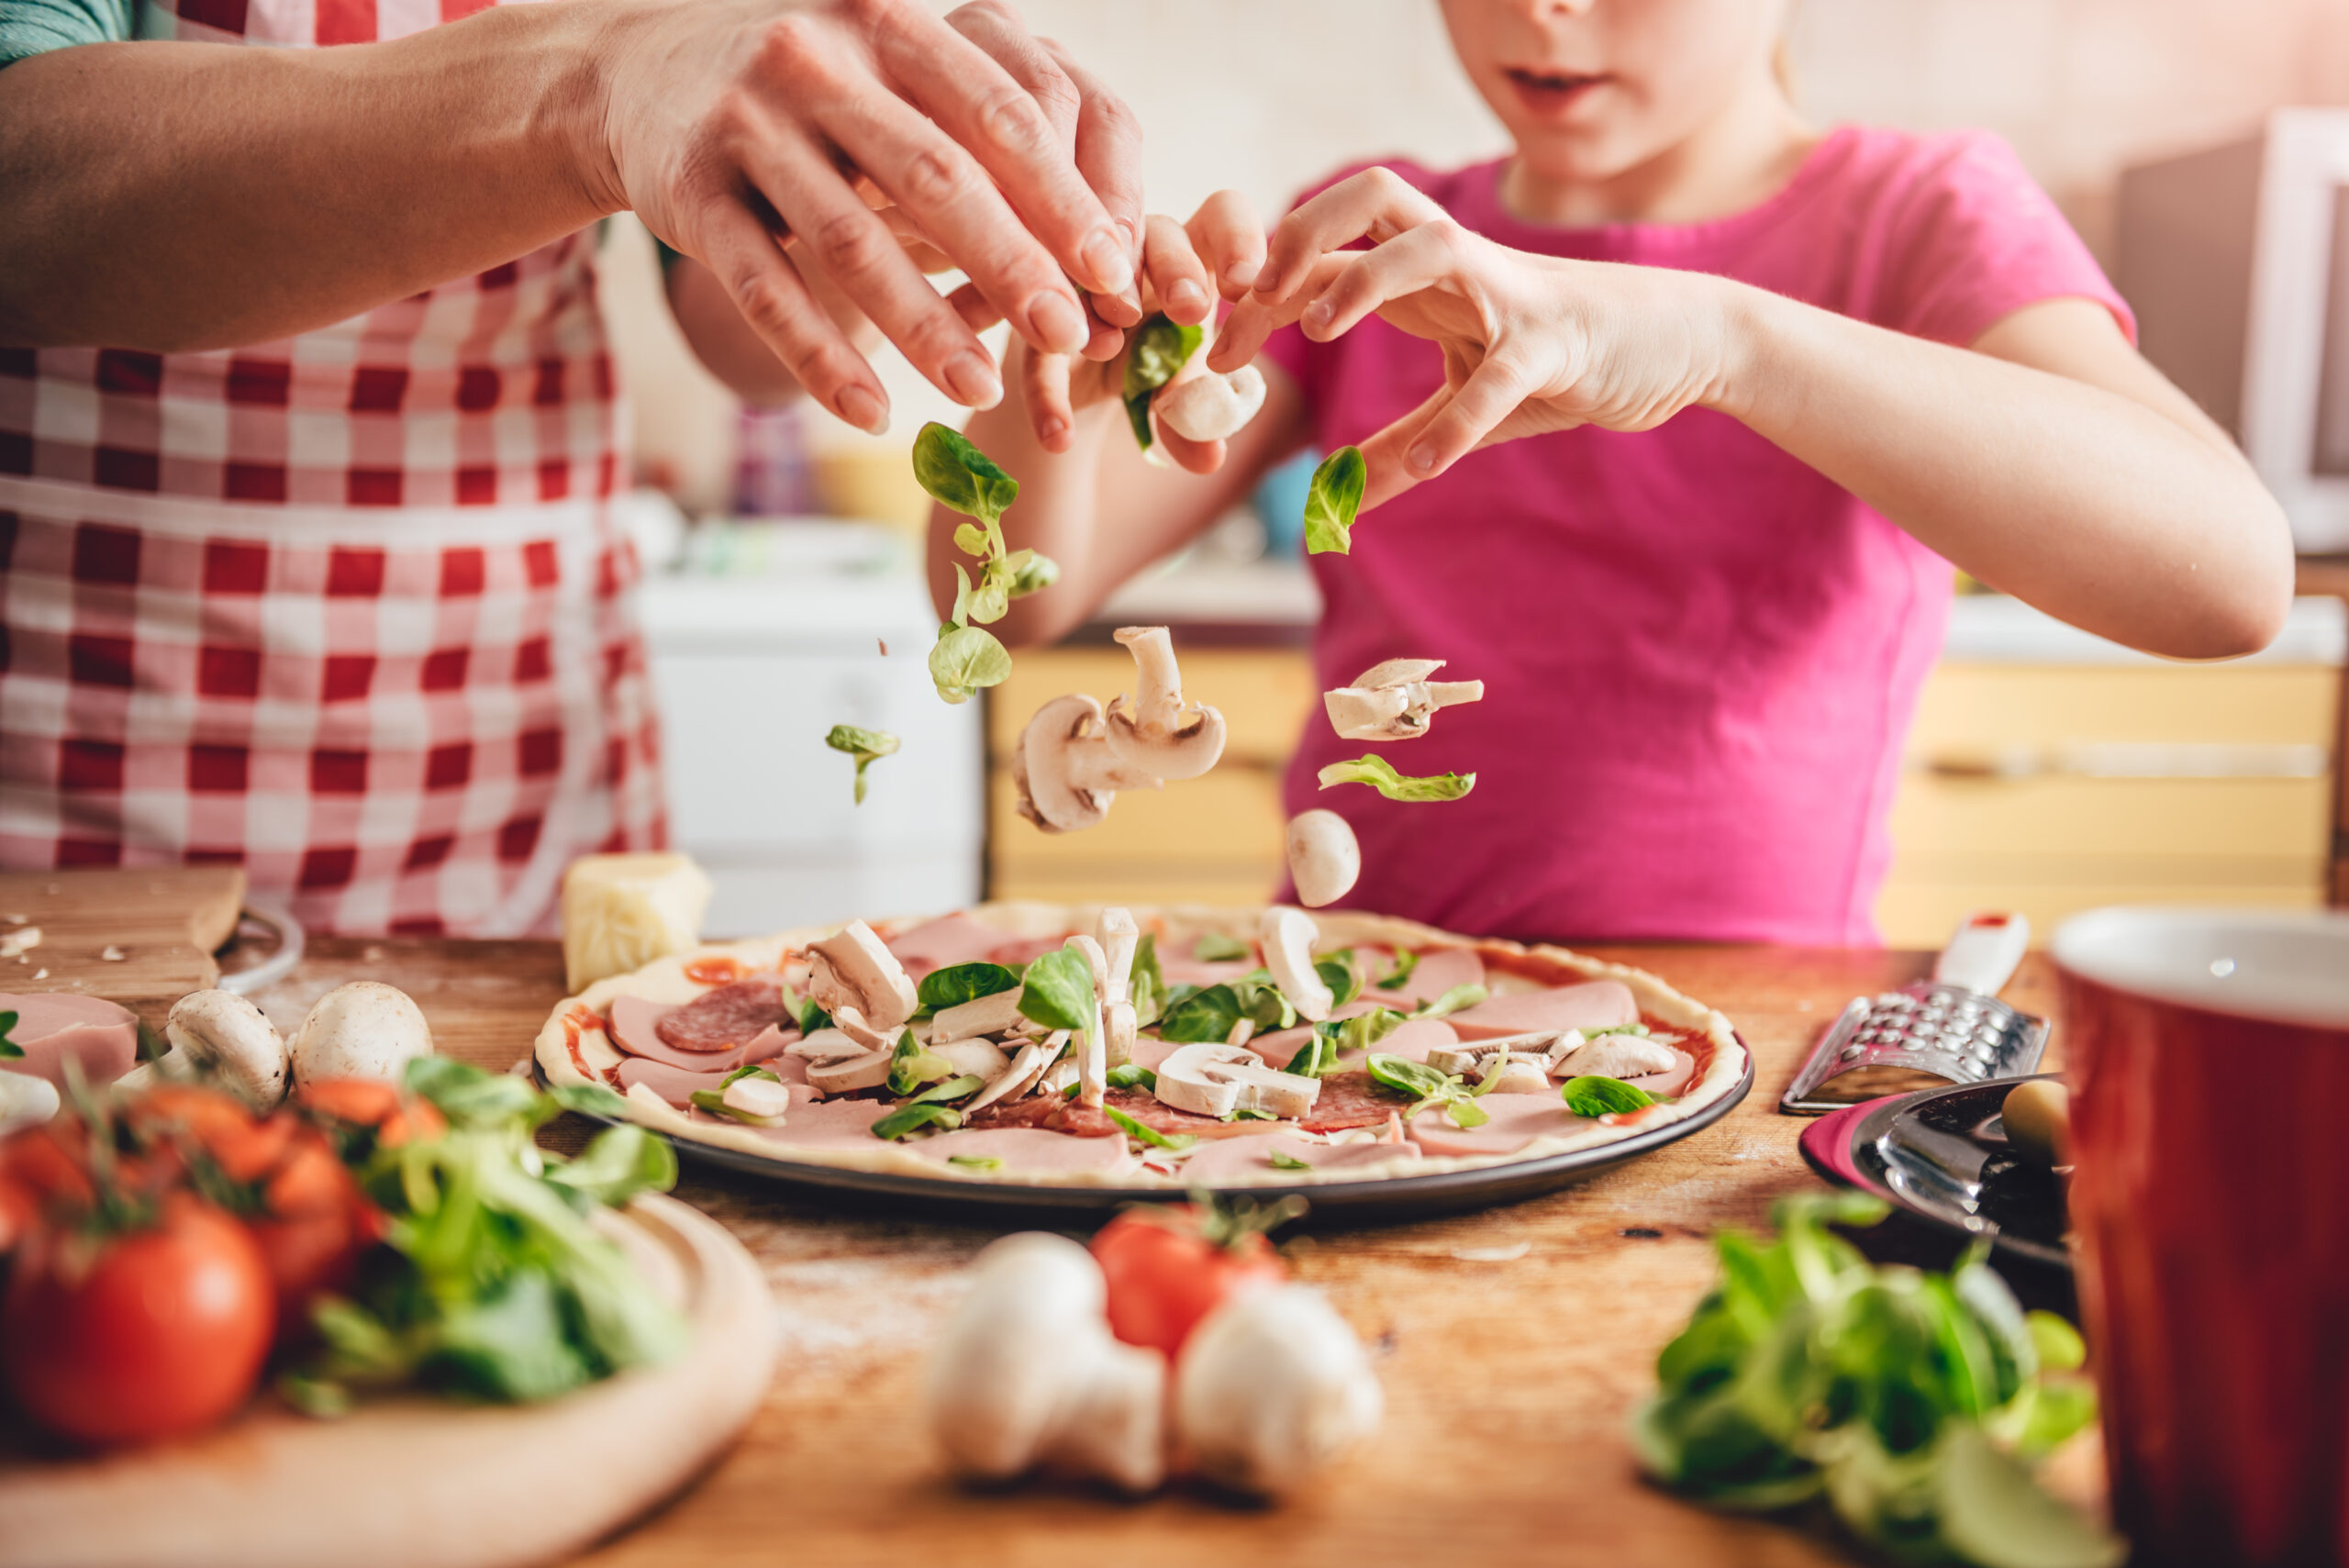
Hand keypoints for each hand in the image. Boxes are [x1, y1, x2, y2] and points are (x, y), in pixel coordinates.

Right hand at [592, 0, 1143, 433]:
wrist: (645, 73)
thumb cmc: (817, 96)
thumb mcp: (893, 78)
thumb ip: (983, 134)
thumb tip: (1107, 244)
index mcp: (891, 24)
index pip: (1000, 110)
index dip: (1065, 194)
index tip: (1114, 269)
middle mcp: (818, 61)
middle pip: (935, 176)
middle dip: (1012, 264)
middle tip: (1070, 335)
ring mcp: (747, 126)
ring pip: (849, 241)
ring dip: (923, 326)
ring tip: (981, 390)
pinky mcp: (690, 194)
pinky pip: (765, 290)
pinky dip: (821, 359)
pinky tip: (873, 415)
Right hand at [1015, 189, 1267, 471]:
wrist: (1073, 394)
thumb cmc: (1146, 368)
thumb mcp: (1174, 389)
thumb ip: (1195, 413)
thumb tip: (1211, 456)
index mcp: (1187, 254)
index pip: (1221, 215)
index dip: (1238, 238)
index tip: (1242, 286)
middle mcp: (1133, 247)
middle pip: (1159, 231)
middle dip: (1175, 266)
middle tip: (1188, 309)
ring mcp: (1076, 273)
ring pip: (1088, 267)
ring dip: (1104, 299)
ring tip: (1106, 348)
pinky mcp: (1029, 313)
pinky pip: (1037, 348)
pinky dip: (1047, 396)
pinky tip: (1058, 436)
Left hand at [1209, 167, 1734, 505]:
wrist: (1677, 345)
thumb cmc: (1564, 362)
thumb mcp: (1468, 405)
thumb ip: (1404, 442)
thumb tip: (1340, 500)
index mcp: (1427, 270)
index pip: (1329, 240)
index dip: (1262, 277)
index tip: (1215, 340)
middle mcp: (1461, 265)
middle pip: (1368, 196)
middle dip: (1300, 238)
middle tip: (1250, 306)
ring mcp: (1511, 297)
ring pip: (1431, 250)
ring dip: (1367, 282)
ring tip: (1318, 334)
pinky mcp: (1558, 346)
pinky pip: (1501, 376)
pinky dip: (1456, 422)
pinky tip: (1417, 469)